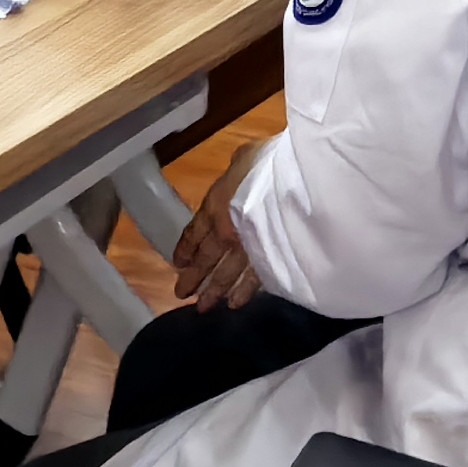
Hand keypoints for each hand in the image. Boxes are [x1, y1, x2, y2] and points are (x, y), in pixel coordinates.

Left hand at [172, 149, 265, 310]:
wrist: (289, 183)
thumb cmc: (267, 162)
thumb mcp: (245, 159)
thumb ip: (239, 169)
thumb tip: (239, 169)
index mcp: (215, 205)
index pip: (194, 232)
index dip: (186, 248)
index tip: (178, 263)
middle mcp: (224, 231)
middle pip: (205, 259)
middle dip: (193, 278)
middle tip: (181, 294)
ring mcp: (244, 248)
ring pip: (226, 275)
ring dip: (214, 291)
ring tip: (204, 307)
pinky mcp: (265, 259)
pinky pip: (252, 280)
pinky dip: (243, 293)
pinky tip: (236, 304)